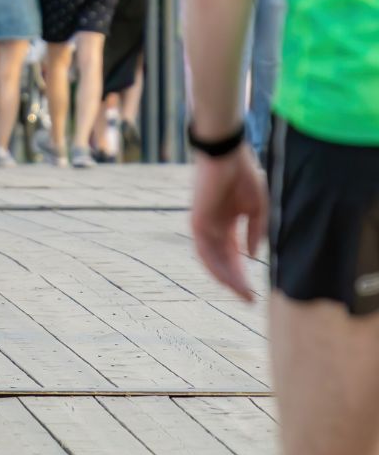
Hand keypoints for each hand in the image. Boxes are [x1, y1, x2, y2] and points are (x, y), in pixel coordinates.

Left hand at [190, 145, 266, 302]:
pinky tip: (229, 277)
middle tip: (249, 299)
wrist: (226, 154)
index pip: (233, 256)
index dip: (243, 274)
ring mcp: (203, 226)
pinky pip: (205, 250)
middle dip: (236, 282)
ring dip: (227, 278)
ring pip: (213, 260)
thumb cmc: (243, 175)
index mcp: (227, 224)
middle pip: (223, 262)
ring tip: (242, 293)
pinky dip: (216, 265)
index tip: (254, 292)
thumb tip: (252, 256)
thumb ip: (255, 231)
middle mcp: (213, 228)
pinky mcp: (197, 222)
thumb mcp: (257, 208)